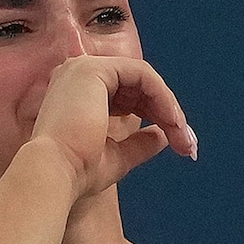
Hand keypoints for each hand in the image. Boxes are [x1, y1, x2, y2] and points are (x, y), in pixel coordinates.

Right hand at [27, 55, 196, 199]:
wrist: (55, 175)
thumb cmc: (76, 172)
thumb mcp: (116, 157)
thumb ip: (138, 145)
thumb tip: (163, 136)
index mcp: (76, 95)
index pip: (126, 95)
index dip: (156, 117)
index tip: (179, 145)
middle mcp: (75, 76)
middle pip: (137, 85)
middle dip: (167, 113)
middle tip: (188, 144)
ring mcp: (83, 68)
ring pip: (143, 78)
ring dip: (169, 107)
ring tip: (183, 137)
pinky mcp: (95, 69)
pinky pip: (143, 74)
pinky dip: (163, 97)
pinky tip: (173, 122)